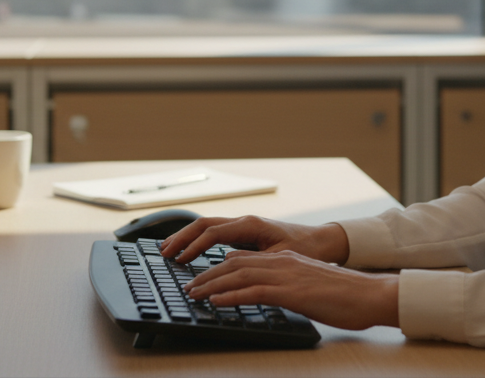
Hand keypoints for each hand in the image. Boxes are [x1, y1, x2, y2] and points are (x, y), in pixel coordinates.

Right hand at [159, 215, 349, 264]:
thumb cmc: (306, 250)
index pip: (213, 232)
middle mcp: (244, 221)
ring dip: (186, 236)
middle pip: (204, 224)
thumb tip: (226, 264)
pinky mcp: (243, 232)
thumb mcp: (281, 258)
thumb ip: (255, 260)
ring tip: (167, 249)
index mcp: (251, 225)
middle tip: (164, 253)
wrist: (321, 242)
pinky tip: (187, 248)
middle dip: (182, 237)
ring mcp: (242, 225)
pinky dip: (197, 239)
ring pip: (206, 225)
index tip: (180, 260)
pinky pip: (213, 232)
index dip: (193, 246)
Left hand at [184, 249, 398, 330]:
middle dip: (207, 274)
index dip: (219, 266)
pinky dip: (231, 295)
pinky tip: (216, 301)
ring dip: (212, 284)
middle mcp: (282, 262)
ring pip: (239, 274)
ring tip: (194, 293)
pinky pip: (254, 291)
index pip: (244, 258)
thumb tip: (271, 294)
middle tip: (189, 285)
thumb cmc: (345, 295)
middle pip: (234, 263)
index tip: (201, 276)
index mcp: (286, 259)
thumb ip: (288, 285)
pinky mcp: (291, 291)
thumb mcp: (310, 286)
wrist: (370, 295)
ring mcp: (286, 275)